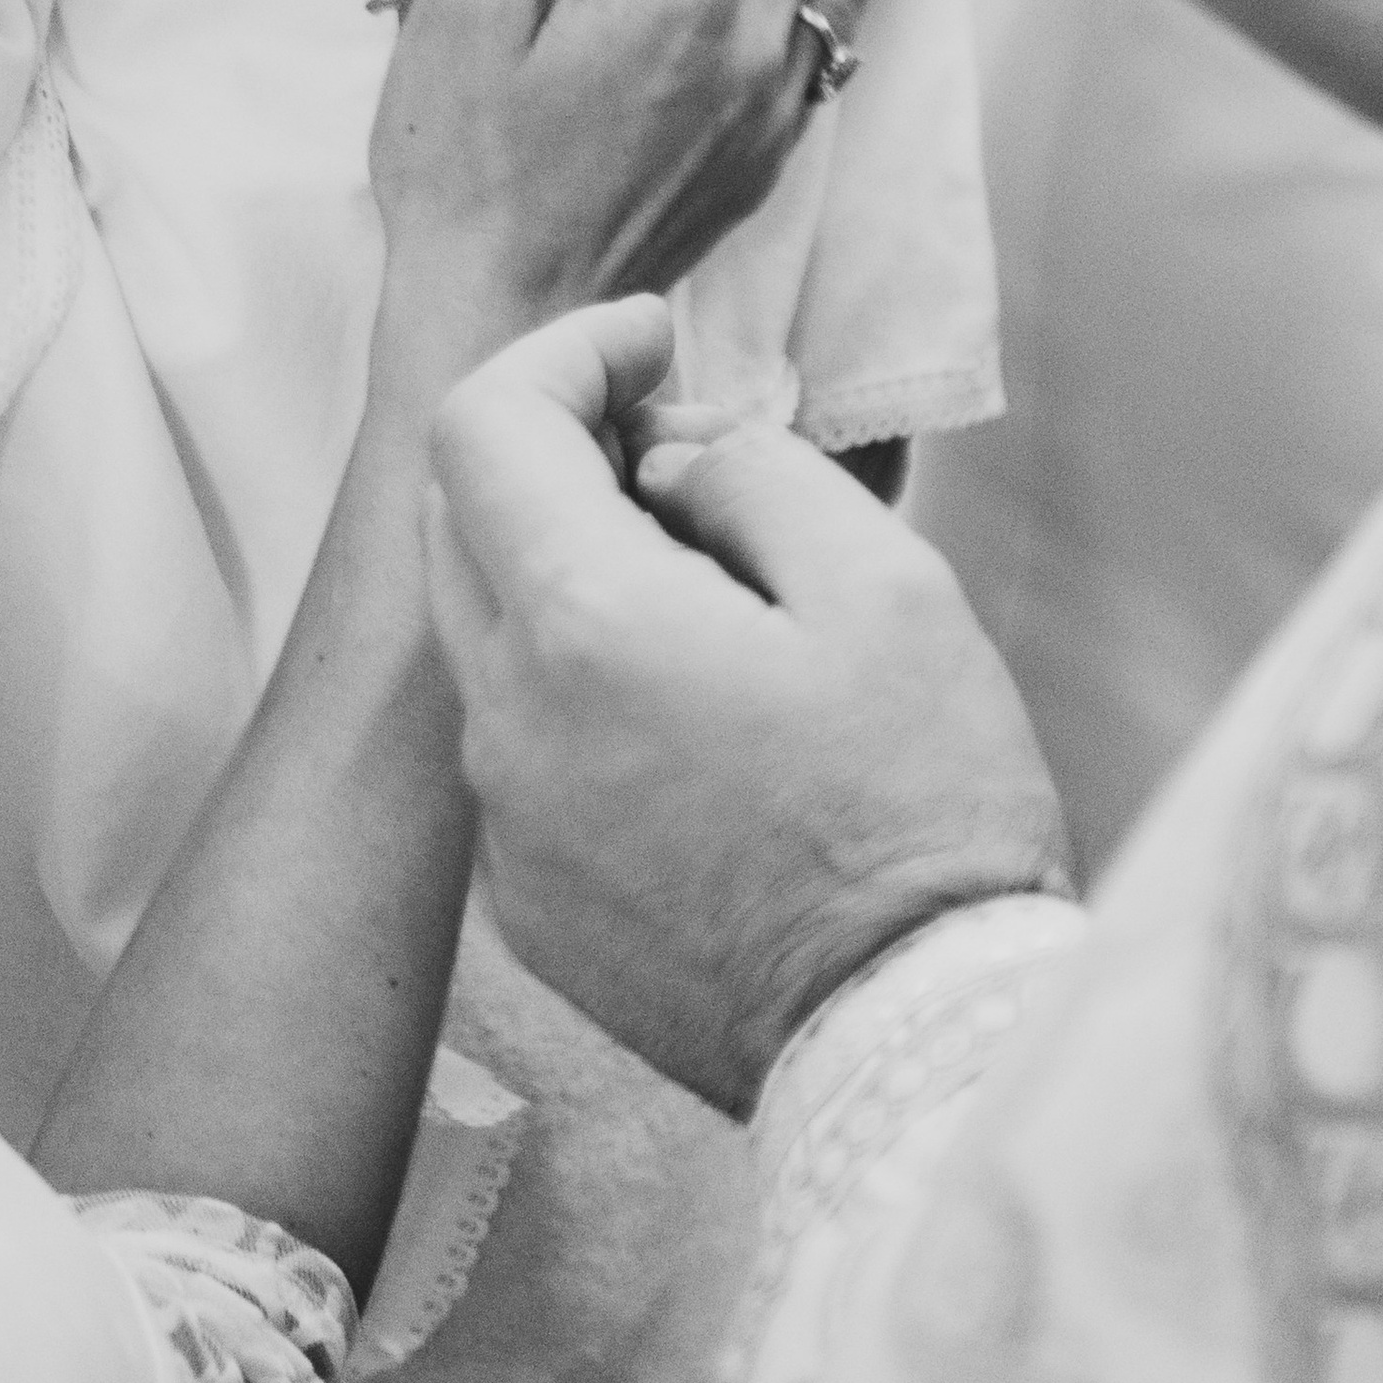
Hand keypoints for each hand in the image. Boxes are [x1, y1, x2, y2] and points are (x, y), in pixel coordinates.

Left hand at [424, 301, 1070, 1114]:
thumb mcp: (886, 583)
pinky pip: (516, 741)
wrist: (916, 1039)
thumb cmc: (924, 806)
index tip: (654, 342)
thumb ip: (750, 471)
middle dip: (557, 447)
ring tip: (710, 582)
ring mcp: (505, 824)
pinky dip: (575, 682)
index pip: (484, 421)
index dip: (566, 351)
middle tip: (682, 444)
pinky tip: (693, 709)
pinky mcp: (527, 902)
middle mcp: (505, 721)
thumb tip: (666, 456)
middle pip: (457, 514)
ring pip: (485, 629)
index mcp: (583, 625)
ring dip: (566, 566)